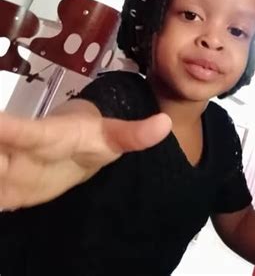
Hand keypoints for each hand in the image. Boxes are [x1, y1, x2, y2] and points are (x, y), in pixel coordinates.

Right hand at [0, 109, 170, 208]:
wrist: (68, 145)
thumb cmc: (88, 138)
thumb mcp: (110, 138)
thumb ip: (133, 135)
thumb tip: (164, 124)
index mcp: (43, 139)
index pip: (22, 133)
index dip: (5, 130)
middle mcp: (14, 153)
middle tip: (0, 164)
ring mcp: (2, 170)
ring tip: (2, 193)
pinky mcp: (0, 188)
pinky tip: (1, 203)